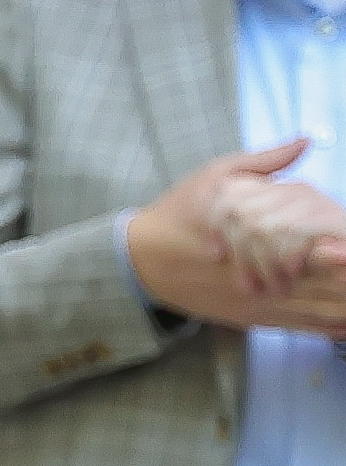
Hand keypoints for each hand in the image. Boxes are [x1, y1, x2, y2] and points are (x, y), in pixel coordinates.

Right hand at [128, 141, 345, 331]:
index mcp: (260, 231)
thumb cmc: (181, 211)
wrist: (140, 258)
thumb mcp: (217, 174)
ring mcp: (260, 299)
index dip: (339, 251)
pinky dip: (330, 326)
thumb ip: (266, 162)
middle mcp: (265, 271)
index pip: (319, 245)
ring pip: (319, 308)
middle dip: (345, 279)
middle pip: (327, 282)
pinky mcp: (253, 316)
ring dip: (344, 306)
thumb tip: (305, 140)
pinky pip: (301, 324)